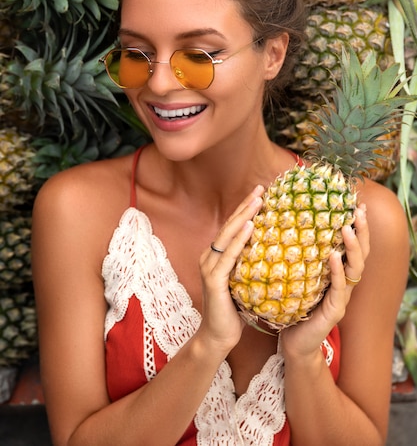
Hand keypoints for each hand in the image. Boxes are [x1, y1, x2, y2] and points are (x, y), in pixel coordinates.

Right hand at [197, 186, 263, 352]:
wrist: (218, 337)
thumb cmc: (234, 312)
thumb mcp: (244, 282)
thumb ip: (250, 265)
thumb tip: (274, 251)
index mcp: (216, 257)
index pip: (232, 228)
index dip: (245, 210)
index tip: (260, 193)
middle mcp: (209, 257)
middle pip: (229, 226)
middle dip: (245, 206)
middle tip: (261, 188)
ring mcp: (209, 267)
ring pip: (228, 235)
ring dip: (244, 216)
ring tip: (258, 200)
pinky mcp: (213, 280)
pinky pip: (229, 255)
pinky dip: (240, 239)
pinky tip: (251, 226)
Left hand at [280, 203, 368, 357]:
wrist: (292, 342)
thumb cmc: (293, 305)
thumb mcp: (297, 276)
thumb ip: (299, 255)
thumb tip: (285, 224)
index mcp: (337, 273)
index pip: (352, 246)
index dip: (357, 226)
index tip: (356, 204)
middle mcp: (345, 283)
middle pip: (361, 253)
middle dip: (362, 231)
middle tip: (359, 210)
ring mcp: (342, 297)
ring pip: (355, 269)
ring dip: (352, 247)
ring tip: (346, 228)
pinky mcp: (334, 311)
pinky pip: (339, 288)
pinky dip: (337, 271)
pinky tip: (331, 256)